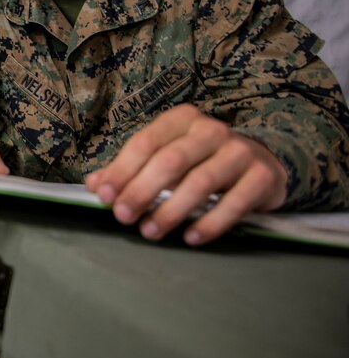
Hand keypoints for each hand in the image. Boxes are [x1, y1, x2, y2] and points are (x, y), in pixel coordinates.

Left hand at [85, 103, 287, 245]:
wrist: (261, 163)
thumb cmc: (201, 160)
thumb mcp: (166, 157)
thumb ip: (130, 170)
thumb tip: (95, 185)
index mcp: (181, 120)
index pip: (145, 143)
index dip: (122, 170)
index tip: (104, 196)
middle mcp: (211, 130)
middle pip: (170, 161)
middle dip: (142, 191)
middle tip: (123, 216)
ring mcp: (240, 151)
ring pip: (200, 182)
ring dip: (171, 210)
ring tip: (150, 231)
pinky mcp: (262, 176)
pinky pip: (235, 202)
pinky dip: (211, 222)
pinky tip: (191, 237)